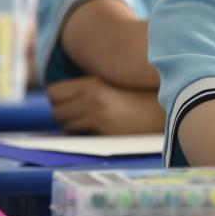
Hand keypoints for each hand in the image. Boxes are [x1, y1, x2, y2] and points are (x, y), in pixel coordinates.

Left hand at [47, 76, 164, 134]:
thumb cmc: (136, 96)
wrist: (160, 108)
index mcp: (93, 82)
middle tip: (76, 115)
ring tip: (87, 122)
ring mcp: (97, 113)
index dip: (58, 99)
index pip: (54, 92)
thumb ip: (89, 88)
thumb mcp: (111, 84)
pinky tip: (97, 129)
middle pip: (56, 110)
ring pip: (65, 124)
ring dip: (72, 125)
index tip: (67, 103)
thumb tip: (61, 98)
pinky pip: (79, 133)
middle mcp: (92, 96)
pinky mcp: (104, 128)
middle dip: (63, 114)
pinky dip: (83, 133)